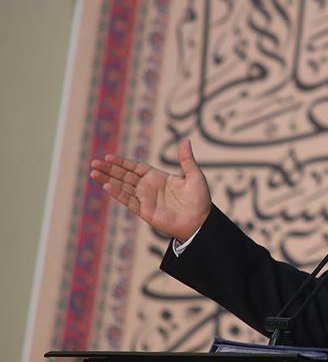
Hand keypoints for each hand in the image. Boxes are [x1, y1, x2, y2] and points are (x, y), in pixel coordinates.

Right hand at [90, 139, 211, 241]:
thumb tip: (185, 140)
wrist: (200, 221)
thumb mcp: (194, 176)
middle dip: (109, 169)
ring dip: (108, 180)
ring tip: (93, 172)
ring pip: (122, 187)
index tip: (108, 156)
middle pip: (125, 176)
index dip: (122, 162)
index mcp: (158, 177)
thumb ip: (187, 160)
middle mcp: (149, 187)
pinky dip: (118, 194)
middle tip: (94, 162)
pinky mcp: (145, 211)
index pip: (136, 168)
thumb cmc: (199, 200)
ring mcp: (146, 199)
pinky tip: (107, 186)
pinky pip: (128, 201)